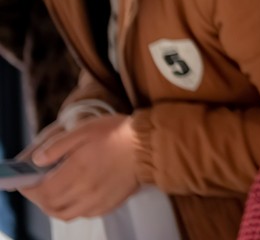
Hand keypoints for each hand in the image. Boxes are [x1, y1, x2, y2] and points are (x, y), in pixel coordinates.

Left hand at [21, 114, 138, 220]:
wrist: (148, 144)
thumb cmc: (116, 133)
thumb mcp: (83, 130)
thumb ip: (57, 146)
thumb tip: (37, 161)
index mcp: (76, 171)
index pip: (42, 191)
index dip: (29, 189)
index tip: (25, 182)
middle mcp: (85, 191)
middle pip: (51, 205)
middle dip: (39, 198)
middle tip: (38, 187)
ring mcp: (98, 200)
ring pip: (66, 214)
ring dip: (54, 208)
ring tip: (54, 195)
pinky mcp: (110, 203)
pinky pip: (85, 214)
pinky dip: (74, 209)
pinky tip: (77, 197)